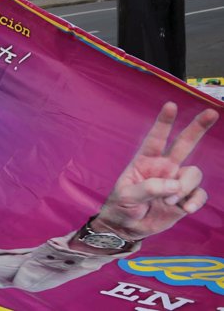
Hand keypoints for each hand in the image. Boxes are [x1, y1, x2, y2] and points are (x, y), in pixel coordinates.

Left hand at [95, 102, 218, 240]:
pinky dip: (195, 201)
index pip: (155, 138)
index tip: (170, 105)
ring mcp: (176, 181)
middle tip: (211, 112)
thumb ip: (147, 189)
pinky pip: (200, 194)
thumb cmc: (121, 206)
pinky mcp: (186, 198)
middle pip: (184, 143)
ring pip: (193, 173)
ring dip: (184, 187)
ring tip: (168, 202)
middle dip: (197, 128)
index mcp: (145, 160)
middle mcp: (164, 167)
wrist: (128, 228)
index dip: (164, 122)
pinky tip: (185, 210)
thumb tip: (173, 184)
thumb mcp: (126, 196)